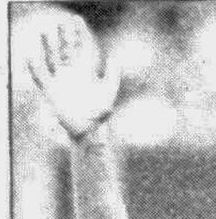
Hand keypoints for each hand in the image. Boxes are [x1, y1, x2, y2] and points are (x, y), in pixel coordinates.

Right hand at [28, 18, 119, 139]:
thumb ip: (112, 77)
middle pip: (66, 49)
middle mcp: (72, 73)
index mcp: (86, 71)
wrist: (87, 132)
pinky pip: (40, 77)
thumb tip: (114, 59)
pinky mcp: (51, 91)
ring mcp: (61, 81)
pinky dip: (34, 68)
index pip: (82, 47)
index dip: (80, 33)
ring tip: (46, 32)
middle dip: (64, 35)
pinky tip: (31, 58)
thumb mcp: (108, 94)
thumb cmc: (99, 115)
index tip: (77, 20)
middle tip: (62, 22)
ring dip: (49, 46)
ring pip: (52, 58)